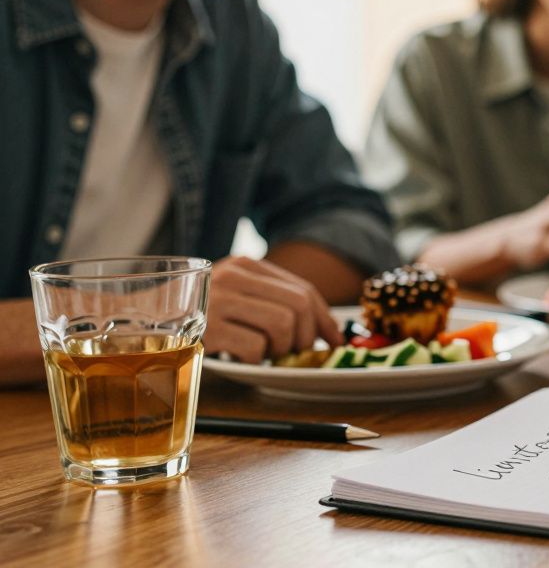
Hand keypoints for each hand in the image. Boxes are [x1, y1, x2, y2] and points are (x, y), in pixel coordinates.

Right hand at [204, 256, 341, 362]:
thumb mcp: (233, 295)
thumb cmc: (195, 313)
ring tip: (264, 353)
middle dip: (306, 337)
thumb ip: (270, 301)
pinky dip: (256, 360)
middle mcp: (234, 276)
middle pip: (299, 306)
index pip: (304, 289)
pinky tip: (241, 357)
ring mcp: (219, 300)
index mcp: (247, 265)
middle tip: (294, 353)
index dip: (325, 319)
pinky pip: (255, 348)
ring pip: (283, 325)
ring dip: (281, 349)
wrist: (136, 318)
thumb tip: (322, 331)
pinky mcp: (206, 327)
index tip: (335, 340)